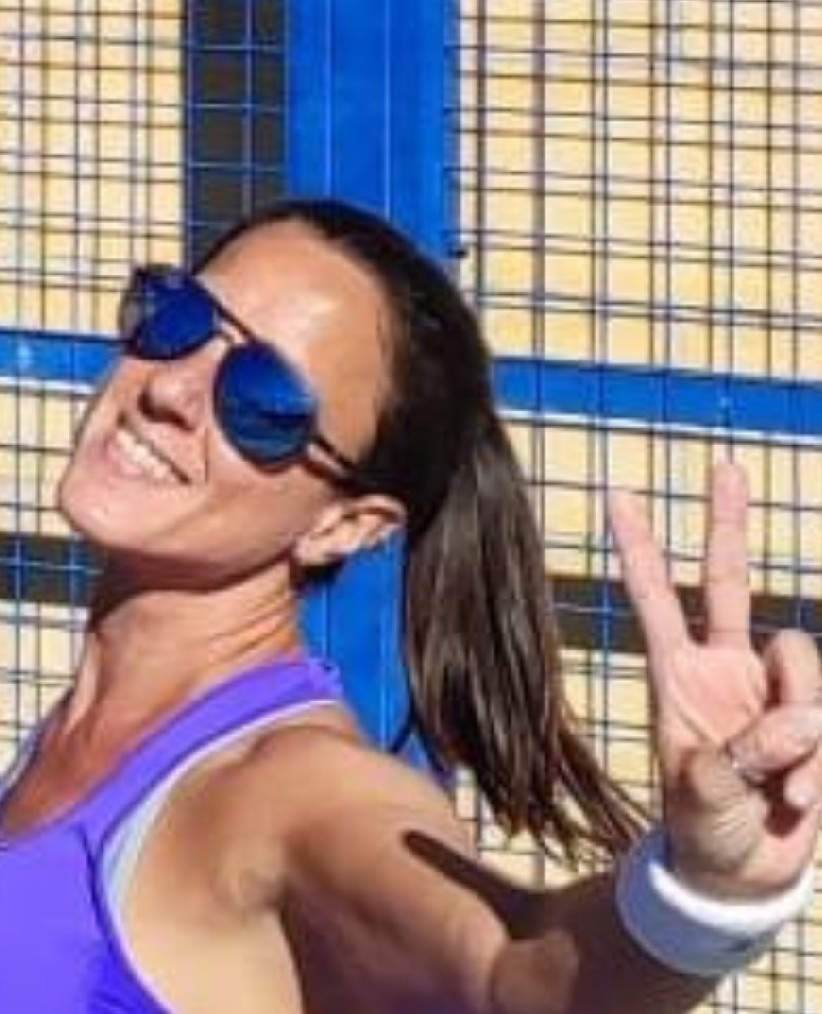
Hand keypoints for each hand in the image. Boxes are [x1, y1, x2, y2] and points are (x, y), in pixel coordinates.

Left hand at [610, 461, 821, 899]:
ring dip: (798, 726)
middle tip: (722, 462)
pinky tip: (799, 798)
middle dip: (727, 521)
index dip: (639, 547)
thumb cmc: (704, 832)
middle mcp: (724, 667)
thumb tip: (791, 724)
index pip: (655, 596)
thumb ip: (739, 760)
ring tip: (780, 789)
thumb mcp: (703, 801)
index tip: (616, 495)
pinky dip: (819, 759)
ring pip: (800, 657)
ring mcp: (771, 687)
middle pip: (730, 579)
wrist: (745, 874)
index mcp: (678, 675)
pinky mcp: (813, 715)